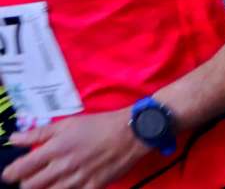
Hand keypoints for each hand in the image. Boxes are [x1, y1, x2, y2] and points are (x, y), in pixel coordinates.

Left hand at [3, 109, 150, 188]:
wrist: (131, 133)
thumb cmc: (100, 125)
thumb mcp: (68, 123)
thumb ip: (39, 133)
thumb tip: (16, 138)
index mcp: (55, 148)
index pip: (21, 168)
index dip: (10, 173)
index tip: (11, 172)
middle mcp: (63, 166)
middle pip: (30, 186)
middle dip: (27, 182)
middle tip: (32, 176)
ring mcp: (78, 179)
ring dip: (45, 188)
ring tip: (51, 180)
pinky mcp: (92, 187)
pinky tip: (68, 184)